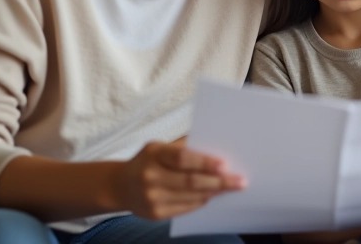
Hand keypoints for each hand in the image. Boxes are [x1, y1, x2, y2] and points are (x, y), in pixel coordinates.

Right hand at [111, 140, 245, 219]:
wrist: (121, 185)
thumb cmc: (148, 161)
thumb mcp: (160, 147)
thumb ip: (184, 146)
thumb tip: (217, 146)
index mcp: (153, 153)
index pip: (182, 158)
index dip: (205, 162)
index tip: (225, 165)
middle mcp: (150, 176)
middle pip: (190, 181)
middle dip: (219, 182)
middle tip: (240, 181)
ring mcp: (152, 198)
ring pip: (191, 196)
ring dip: (214, 193)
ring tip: (231, 188)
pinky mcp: (155, 214)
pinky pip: (185, 208)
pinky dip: (201, 202)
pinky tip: (213, 196)